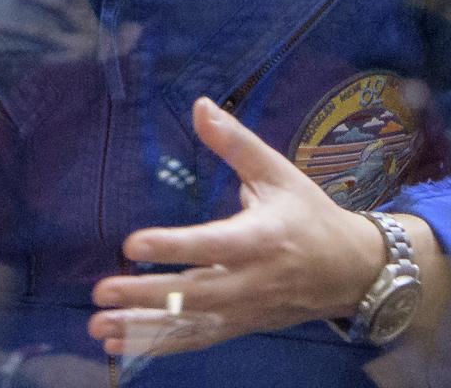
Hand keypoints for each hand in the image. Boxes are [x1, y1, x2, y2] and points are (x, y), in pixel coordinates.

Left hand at [89, 97, 384, 356]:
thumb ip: (235, 142)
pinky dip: (160, 344)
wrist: (350, 270)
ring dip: (143, 328)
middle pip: (193, 293)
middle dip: (145, 294)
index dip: (172, 246)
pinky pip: (197, 339)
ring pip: (189, 324)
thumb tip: (199, 105)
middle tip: (102, 290)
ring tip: (100, 326)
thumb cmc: (308, 213)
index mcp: (260, 238)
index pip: (210, 245)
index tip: (132, 243)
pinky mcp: (239, 325)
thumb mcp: (277, 172)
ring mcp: (244, 310)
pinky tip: (123, 344)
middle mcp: (250, 281)